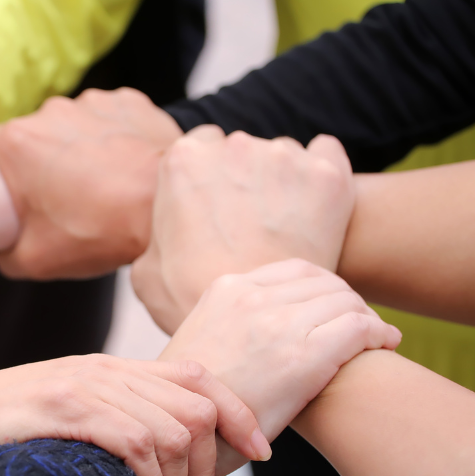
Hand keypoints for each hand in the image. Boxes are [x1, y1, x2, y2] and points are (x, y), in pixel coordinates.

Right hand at [0, 87, 181, 279]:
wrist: (168, 209)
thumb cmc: (99, 231)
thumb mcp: (32, 260)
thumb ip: (3, 251)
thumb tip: (6, 245)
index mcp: (13, 143)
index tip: (15, 201)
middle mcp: (47, 112)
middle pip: (31, 140)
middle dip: (41, 167)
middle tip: (63, 203)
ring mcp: (91, 102)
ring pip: (72, 129)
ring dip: (79, 153)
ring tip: (101, 188)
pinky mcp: (128, 102)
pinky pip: (110, 121)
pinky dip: (113, 141)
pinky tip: (124, 171)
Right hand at [0, 354, 269, 475]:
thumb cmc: (2, 433)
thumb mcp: (68, 418)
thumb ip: (115, 421)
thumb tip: (169, 457)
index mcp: (111, 366)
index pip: (199, 376)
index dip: (239, 414)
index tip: (259, 453)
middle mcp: (105, 367)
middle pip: (198, 409)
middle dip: (207, 471)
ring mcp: (86, 384)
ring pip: (175, 433)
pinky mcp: (67, 407)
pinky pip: (138, 445)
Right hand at [132, 126, 354, 333]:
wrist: (254, 329)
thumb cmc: (193, 304)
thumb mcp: (147, 272)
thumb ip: (155, 237)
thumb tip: (164, 235)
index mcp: (183, 160)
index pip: (203, 146)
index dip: (212, 179)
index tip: (221, 206)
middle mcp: (232, 147)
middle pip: (244, 149)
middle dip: (248, 178)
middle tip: (252, 223)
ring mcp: (281, 157)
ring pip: (285, 155)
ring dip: (284, 181)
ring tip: (285, 228)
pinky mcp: (325, 174)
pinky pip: (326, 155)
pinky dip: (321, 177)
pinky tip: (315, 211)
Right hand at [161, 259, 401, 474]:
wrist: (180, 434)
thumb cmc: (192, 402)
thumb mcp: (200, 343)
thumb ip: (229, 324)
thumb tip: (259, 332)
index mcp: (224, 290)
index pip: (295, 271)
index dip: (325, 289)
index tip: (336, 311)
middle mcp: (250, 298)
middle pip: (324, 283)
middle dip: (349, 303)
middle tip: (364, 328)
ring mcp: (276, 324)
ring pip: (346, 301)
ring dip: (367, 318)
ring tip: (377, 339)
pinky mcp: (302, 356)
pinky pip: (359, 328)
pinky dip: (380, 333)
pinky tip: (386, 345)